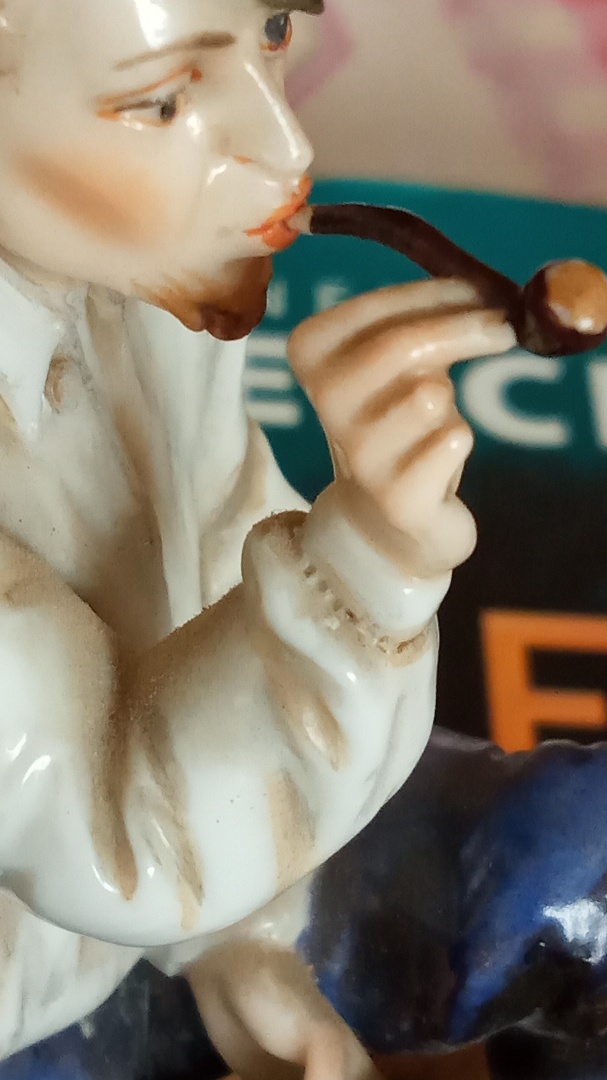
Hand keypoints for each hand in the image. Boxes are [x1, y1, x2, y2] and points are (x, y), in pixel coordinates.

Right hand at [288, 279, 515, 577]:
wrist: (382, 518)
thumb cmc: (395, 419)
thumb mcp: (393, 359)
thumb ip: (428, 318)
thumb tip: (488, 289)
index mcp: (312, 353)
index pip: (376, 307)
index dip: (438, 295)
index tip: (481, 293)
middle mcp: (325, 402)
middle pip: (401, 346)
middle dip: (463, 328)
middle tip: (503, 327)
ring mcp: (359, 455)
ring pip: (429, 394)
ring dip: (449, 399)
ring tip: (435, 418)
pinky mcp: (397, 497)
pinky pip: (453, 439)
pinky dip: (459, 438)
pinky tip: (439, 455)